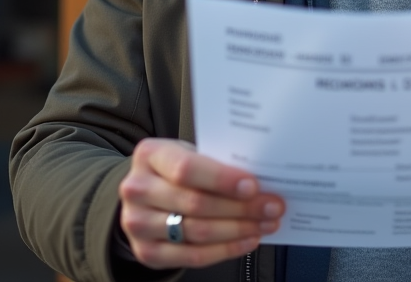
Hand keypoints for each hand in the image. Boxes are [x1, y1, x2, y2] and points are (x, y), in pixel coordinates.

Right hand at [118, 138, 284, 268]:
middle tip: (272, 207)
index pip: (186, 169)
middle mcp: (137, 189)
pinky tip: (248, 240)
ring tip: (265, 224)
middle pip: (196, 203)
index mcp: (150, 155)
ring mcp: (138, 223)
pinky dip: (226, 249)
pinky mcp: (146, 252)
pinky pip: (193, 256)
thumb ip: (216, 163)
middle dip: (241, 207)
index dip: (222, 179)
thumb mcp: (189, 153)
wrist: (144, 193)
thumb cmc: (176, 169)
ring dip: (238, 230)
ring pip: (197, 232)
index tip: (253, 186)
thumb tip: (261, 180)